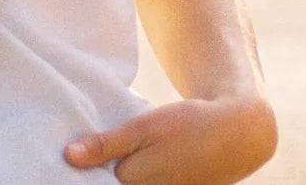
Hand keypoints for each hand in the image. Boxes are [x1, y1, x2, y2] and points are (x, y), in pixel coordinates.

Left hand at [65, 96, 276, 183]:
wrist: (237, 134)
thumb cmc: (189, 126)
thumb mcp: (144, 126)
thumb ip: (106, 145)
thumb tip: (68, 156)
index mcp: (133, 184)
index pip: (94, 183)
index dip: (84, 171)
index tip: (74, 156)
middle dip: (102, 173)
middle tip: (94, 150)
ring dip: (120, 173)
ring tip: (126, 153)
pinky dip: (139, 176)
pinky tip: (143, 160)